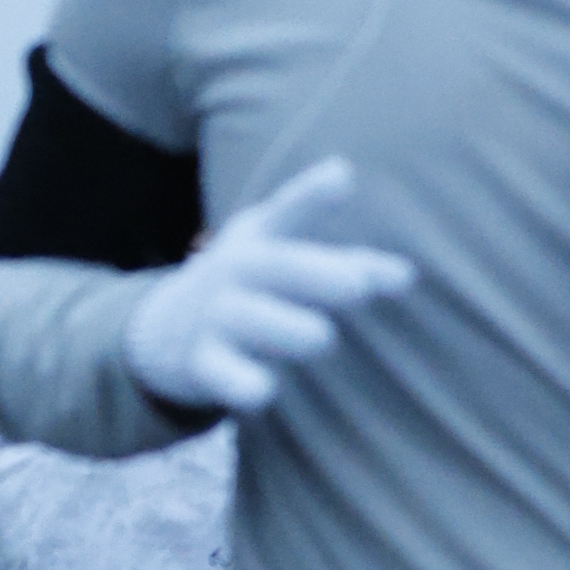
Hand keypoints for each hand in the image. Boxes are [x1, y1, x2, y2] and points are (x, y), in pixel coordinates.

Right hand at [124, 161, 416, 414]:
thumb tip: (408, 276)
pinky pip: (220, 373)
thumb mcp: (283, 261)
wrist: (162, 331)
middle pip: (276, 267)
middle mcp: (236, 272)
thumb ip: (348, 265)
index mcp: (260, 240)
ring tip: (321, 336)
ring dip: (288, 328)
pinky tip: (264, 392)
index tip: (342, 177)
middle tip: (358, 285)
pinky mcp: (201, 363)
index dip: (312, 194)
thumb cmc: (249, 290)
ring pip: (251, 319)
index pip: (286, 211)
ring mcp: (217, 317)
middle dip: (316, 274)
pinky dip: (241, 383)